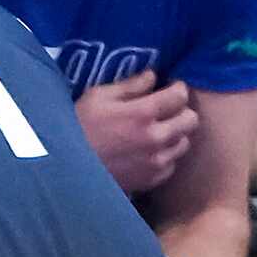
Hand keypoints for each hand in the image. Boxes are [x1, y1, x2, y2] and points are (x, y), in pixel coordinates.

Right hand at [76, 71, 197, 195]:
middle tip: (168, 110)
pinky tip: (149, 152)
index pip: (180, 95)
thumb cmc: (79, 126)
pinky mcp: (150, 180)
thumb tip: (153, 76)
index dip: (178, 88)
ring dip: (175, 134)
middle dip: (182, 111)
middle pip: (190, 120)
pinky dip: (165, 156)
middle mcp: (155, 138)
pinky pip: (171, 165)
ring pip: (184, 144)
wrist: (66, 170)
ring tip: (159, 131)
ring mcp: (155, 162)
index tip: (170, 87)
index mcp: (143, 113)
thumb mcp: (98, 97)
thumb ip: (130, 85)